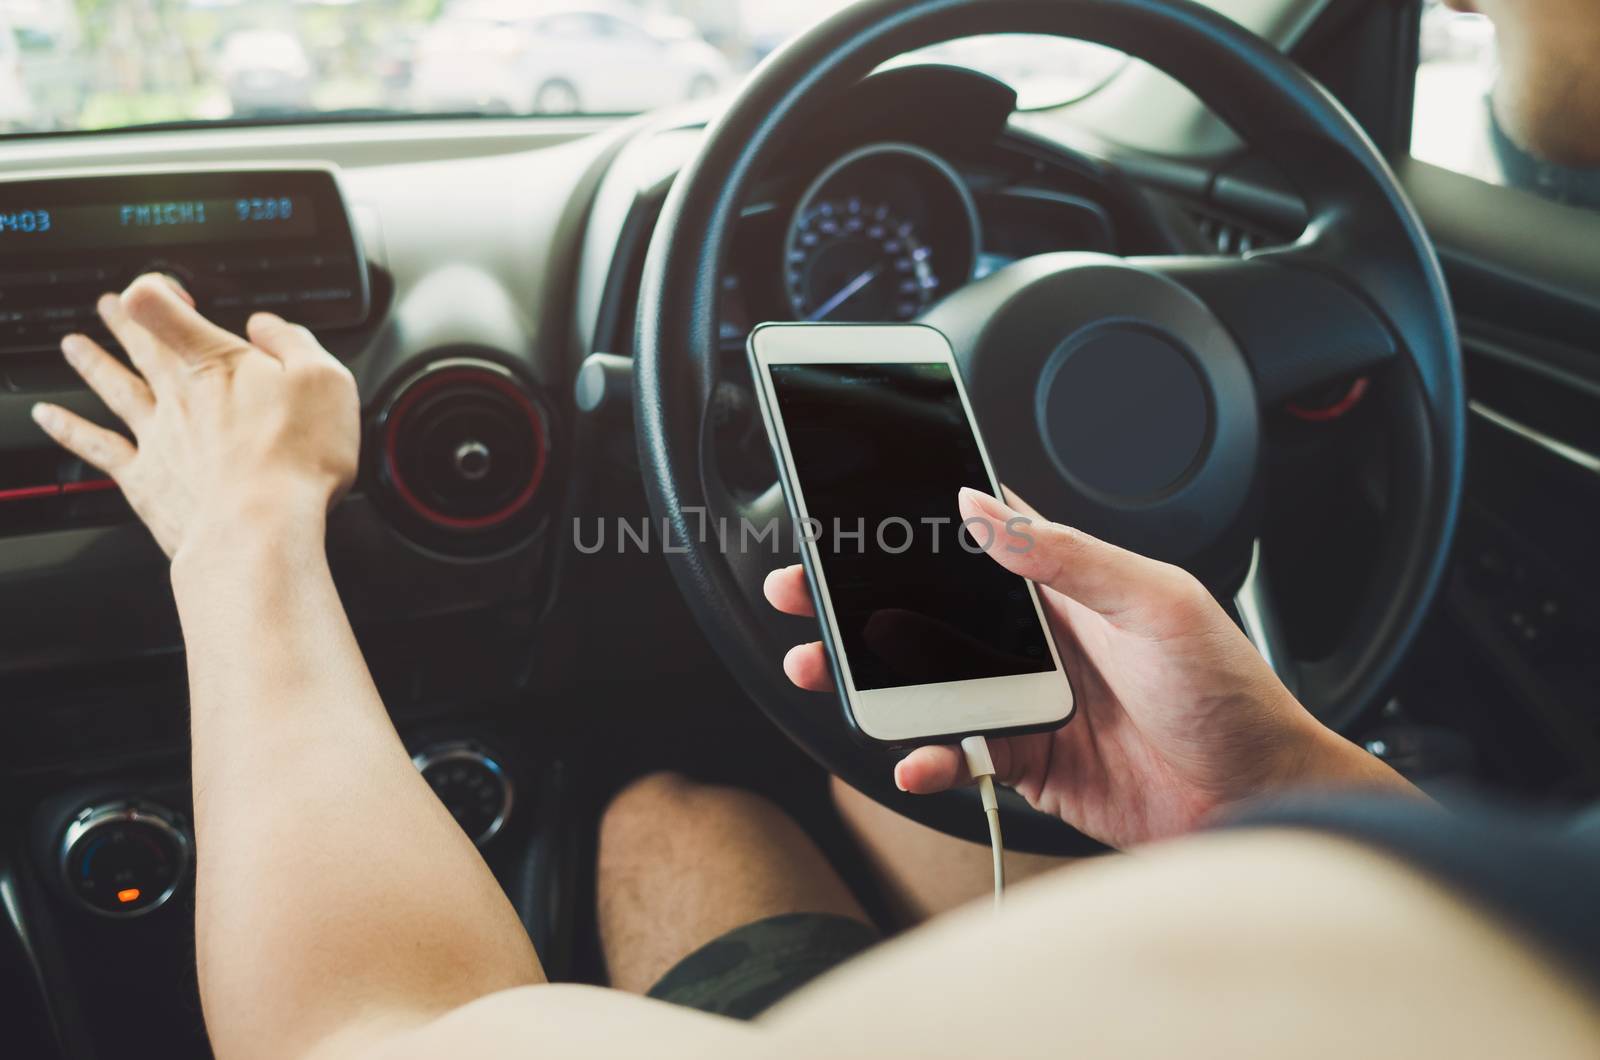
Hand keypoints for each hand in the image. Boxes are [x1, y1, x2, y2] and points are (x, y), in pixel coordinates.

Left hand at [29, 274, 358, 560]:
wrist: (262, 527)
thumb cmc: (297, 458)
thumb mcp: (323, 380)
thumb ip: (292, 342)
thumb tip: (267, 325)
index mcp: (217, 363)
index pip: (169, 309)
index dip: (163, 291)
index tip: (170, 291)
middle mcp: (178, 395)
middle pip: (140, 346)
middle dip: (122, 322)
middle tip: (106, 306)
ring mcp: (157, 437)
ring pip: (114, 387)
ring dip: (91, 363)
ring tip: (73, 346)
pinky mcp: (145, 480)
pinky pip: (96, 446)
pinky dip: (67, 429)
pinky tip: (50, 417)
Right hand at [765, 488, 1412, 848]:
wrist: (1258, 798)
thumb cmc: (1230, 694)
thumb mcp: (1155, 605)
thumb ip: (1069, 556)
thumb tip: (985, 508)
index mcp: (1068, 583)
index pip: (977, 536)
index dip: (916, 519)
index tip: (852, 511)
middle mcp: (1040, 638)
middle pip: (929, 608)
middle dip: (860, 601)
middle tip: (803, 595)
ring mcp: (1027, 699)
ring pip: (927, 682)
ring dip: (871, 679)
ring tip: (823, 673)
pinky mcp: (1028, 761)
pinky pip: (958, 756)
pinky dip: (927, 760)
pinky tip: (915, 760)